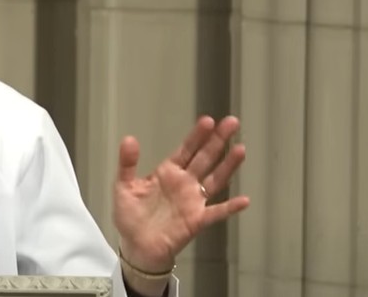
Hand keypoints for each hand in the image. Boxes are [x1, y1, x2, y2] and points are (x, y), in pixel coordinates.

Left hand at [112, 116, 249, 272]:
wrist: (136, 246)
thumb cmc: (130, 216)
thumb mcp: (124, 186)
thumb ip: (127, 163)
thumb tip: (129, 138)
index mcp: (167, 172)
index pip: (186, 150)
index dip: (197, 136)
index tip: (208, 120)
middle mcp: (185, 183)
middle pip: (205, 158)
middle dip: (218, 140)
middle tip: (232, 122)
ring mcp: (193, 201)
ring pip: (215, 180)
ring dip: (228, 166)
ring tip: (240, 149)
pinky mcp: (197, 220)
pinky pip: (216, 212)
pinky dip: (230, 207)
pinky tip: (244, 200)